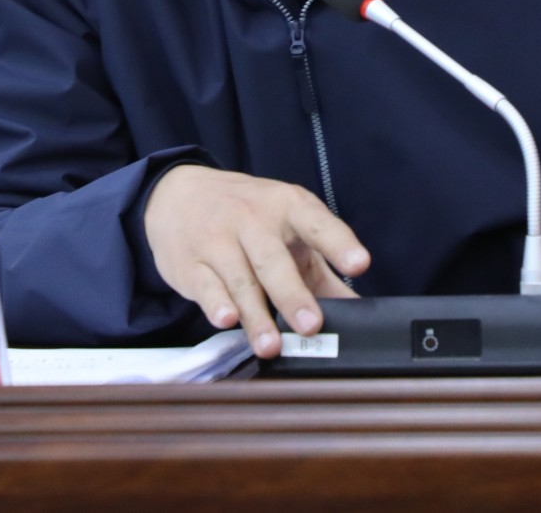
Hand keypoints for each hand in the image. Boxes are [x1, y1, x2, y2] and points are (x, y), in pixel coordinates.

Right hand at [143, 164, 369, 357]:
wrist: (179, 194)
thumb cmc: (248, 217)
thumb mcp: (289, 230)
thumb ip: (324, 272)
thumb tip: (361, 314)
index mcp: (288, 207)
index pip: (317, 223)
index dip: (339, 244)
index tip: (360, 264)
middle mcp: (253, 219)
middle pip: (274, 260)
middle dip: (293, 294)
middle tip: (312, 325)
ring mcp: (218, 239)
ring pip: (240, 280)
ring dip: (256, 315)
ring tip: (272, 346)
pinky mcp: (191, 263)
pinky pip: (205, 285)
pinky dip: (215, 303)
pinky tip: (226, 320)